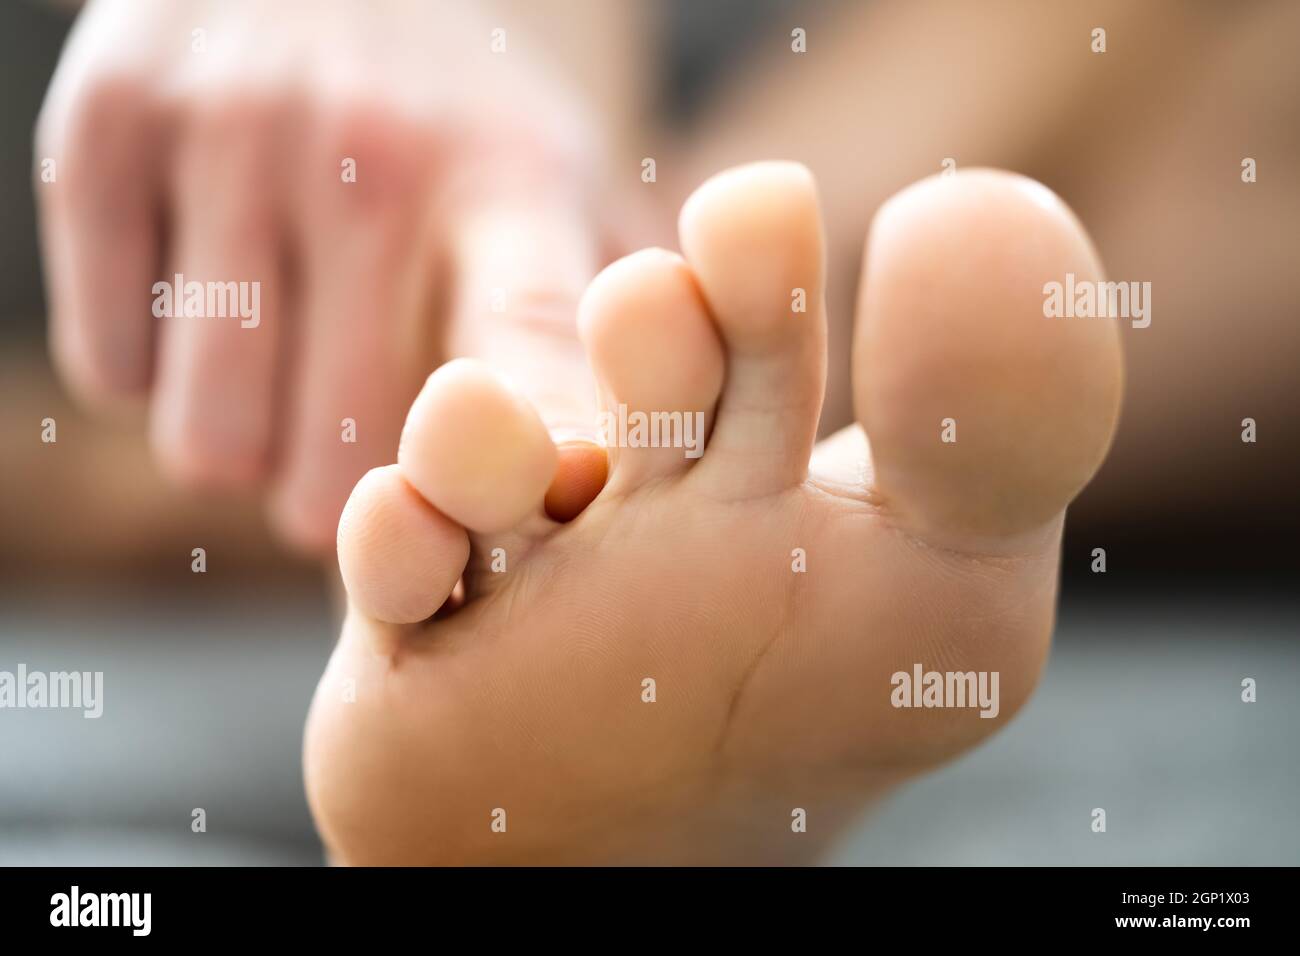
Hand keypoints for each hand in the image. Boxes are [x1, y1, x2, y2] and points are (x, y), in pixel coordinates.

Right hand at [36, 0, 613, 552]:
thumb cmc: (456, 119)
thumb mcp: (558, 187)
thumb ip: (608, 325)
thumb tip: (639, 468)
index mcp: (509, 184)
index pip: (525, 335)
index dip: (534, 445)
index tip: (546, 516)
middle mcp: (374, 157)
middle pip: (334, 472)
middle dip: (343, 500)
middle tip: (358, 443)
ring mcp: (230, 132)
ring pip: (210, 444)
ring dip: (243, 447)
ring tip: (285, 373)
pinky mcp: (104, 127)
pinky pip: (108, 372)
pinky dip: (148, 372)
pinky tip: (202, 306)